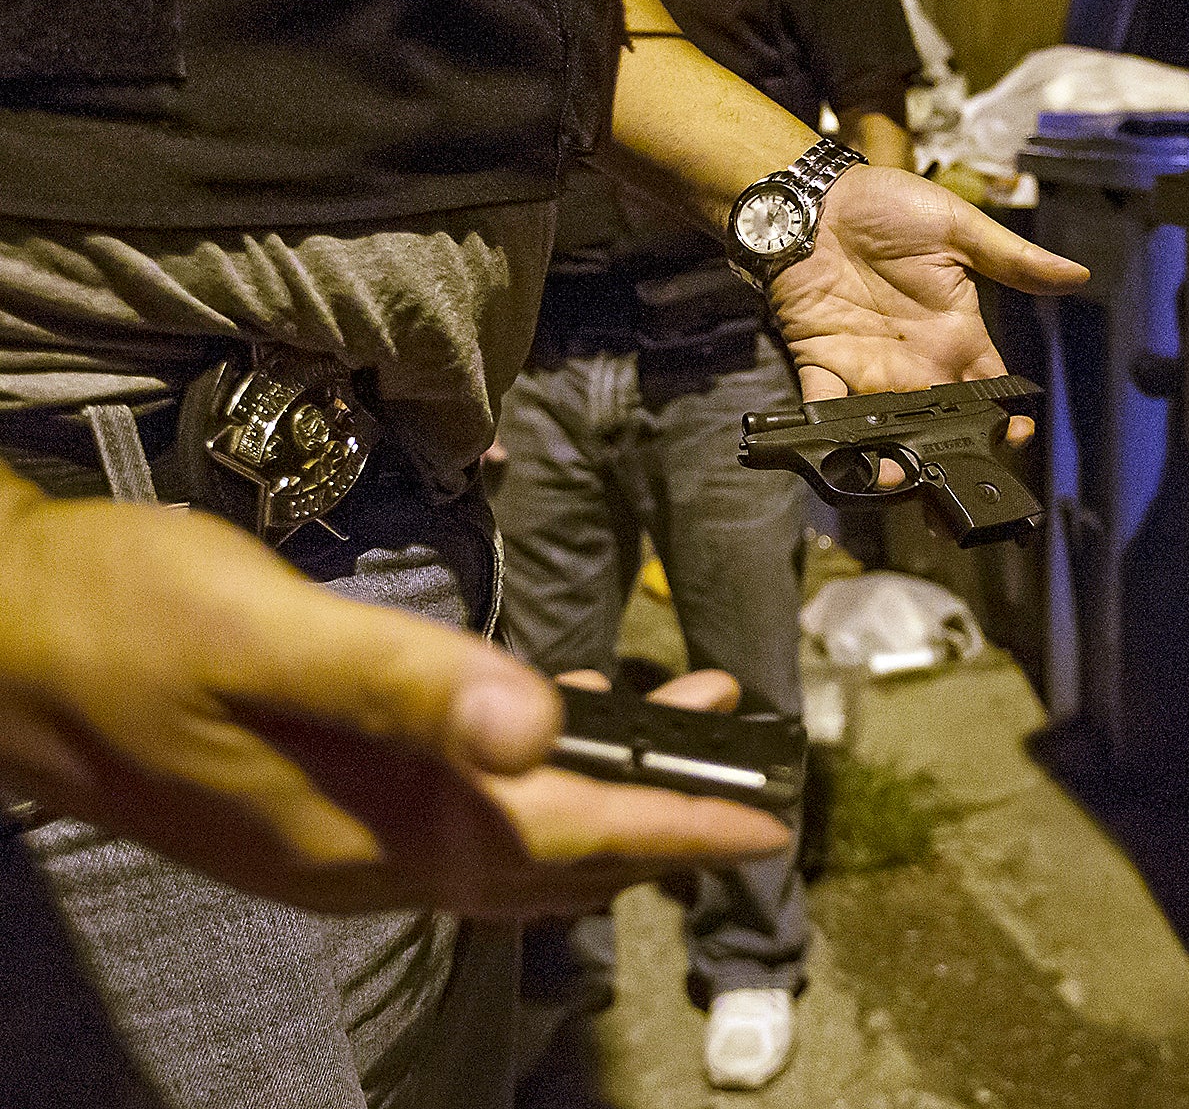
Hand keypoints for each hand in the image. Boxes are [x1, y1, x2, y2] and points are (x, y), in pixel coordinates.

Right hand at [0, 483, 786, 915]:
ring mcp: (337, 839)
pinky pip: (457, 814)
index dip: (675, 830)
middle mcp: (364, 859)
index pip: (562, 844)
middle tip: (747, 774)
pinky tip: (543, 727)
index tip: (769, 825)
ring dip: (602, 802)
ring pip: (508, 842)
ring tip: (681, 730)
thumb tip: (543, 726)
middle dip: (661, 824)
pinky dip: (526, 779)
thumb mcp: (269, 639)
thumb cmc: (117, 625)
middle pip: (551, 863)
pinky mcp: (316, 801)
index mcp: (369, 832)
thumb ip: (409, 683)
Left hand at [769, 165, 1087, 447]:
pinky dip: (831, 432)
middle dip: (952, 454)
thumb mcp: (958, 228)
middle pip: (941, 424)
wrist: (820, 196)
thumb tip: (1077, 274)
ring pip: (888, 427)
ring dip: (893, 456)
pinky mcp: (823, 362)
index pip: (990, 391)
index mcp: (955, 333)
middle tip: (959, 478)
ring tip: (901, 475)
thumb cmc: (888, 204)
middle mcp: (917, 360)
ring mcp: (869, 365)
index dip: (1004, 420)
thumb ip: (1013, 259)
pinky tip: (843, 449)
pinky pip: (826, 407)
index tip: (1015, 435)